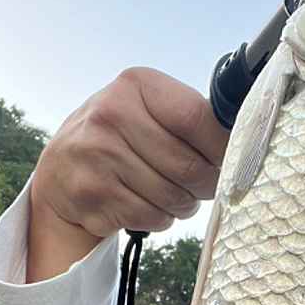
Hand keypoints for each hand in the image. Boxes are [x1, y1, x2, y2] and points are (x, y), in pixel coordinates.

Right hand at [31, 67, 228, 238]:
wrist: (61, 169)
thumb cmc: (120, 137)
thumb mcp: (146, 108)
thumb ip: (190, 117)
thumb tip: (242, 144)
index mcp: (135, 85)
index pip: (196, 118)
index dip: (222, 147)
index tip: (231, 160)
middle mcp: (111, 115)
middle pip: (189, 165)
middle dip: (207, 184)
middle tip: (205, 186)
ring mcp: (98, 156)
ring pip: (174, 197)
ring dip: (185, 204)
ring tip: (175, 196)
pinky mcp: (93, 194)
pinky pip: (153, 217)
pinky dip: (161, 218)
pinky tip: (150, 206)